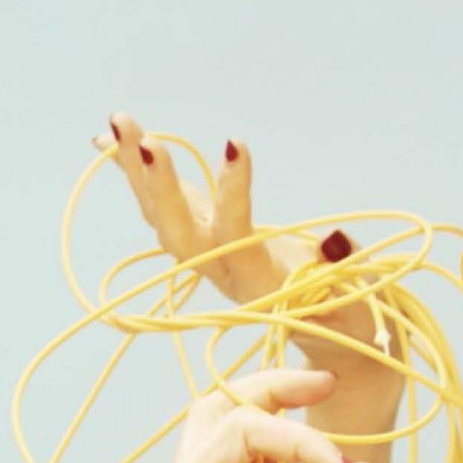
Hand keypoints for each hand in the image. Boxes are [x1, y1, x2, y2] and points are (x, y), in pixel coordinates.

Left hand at [94, 111, 405, 420]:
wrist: (329, 341)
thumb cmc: (347, 323)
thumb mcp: (354, 303)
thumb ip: (345, 275)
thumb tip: (331, 241)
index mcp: (259, 286)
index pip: (235, 240)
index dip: (232, 195)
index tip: (235, 142)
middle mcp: (224, 274)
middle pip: (179, 235)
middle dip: (160, 188)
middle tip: (145, 141)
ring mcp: (211, 257)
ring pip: (162, 218)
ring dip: (136, 172)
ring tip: (118, 121)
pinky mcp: (208, 239)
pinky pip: (164, 207)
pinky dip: (137, 174)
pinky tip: (108, 140)